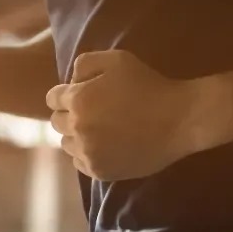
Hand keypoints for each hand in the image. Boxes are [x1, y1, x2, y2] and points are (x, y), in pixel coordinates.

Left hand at [46, 50, 204, 180]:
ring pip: (67, 144)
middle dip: (70, 114)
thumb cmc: (149, 85)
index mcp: (78, 99)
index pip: (52, 99)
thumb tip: (70, 80)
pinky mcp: (99, 171)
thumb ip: (85, 63)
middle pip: (57, 122)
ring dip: (77, 136)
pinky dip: (87, 155)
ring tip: (99, 130)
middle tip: (93, 112)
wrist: (179, 120)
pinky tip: (106, 146)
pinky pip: (79, 163)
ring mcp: (88, 152)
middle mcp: (77, 128)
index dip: (65, 95)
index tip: (81, 95)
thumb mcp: (117, 60)